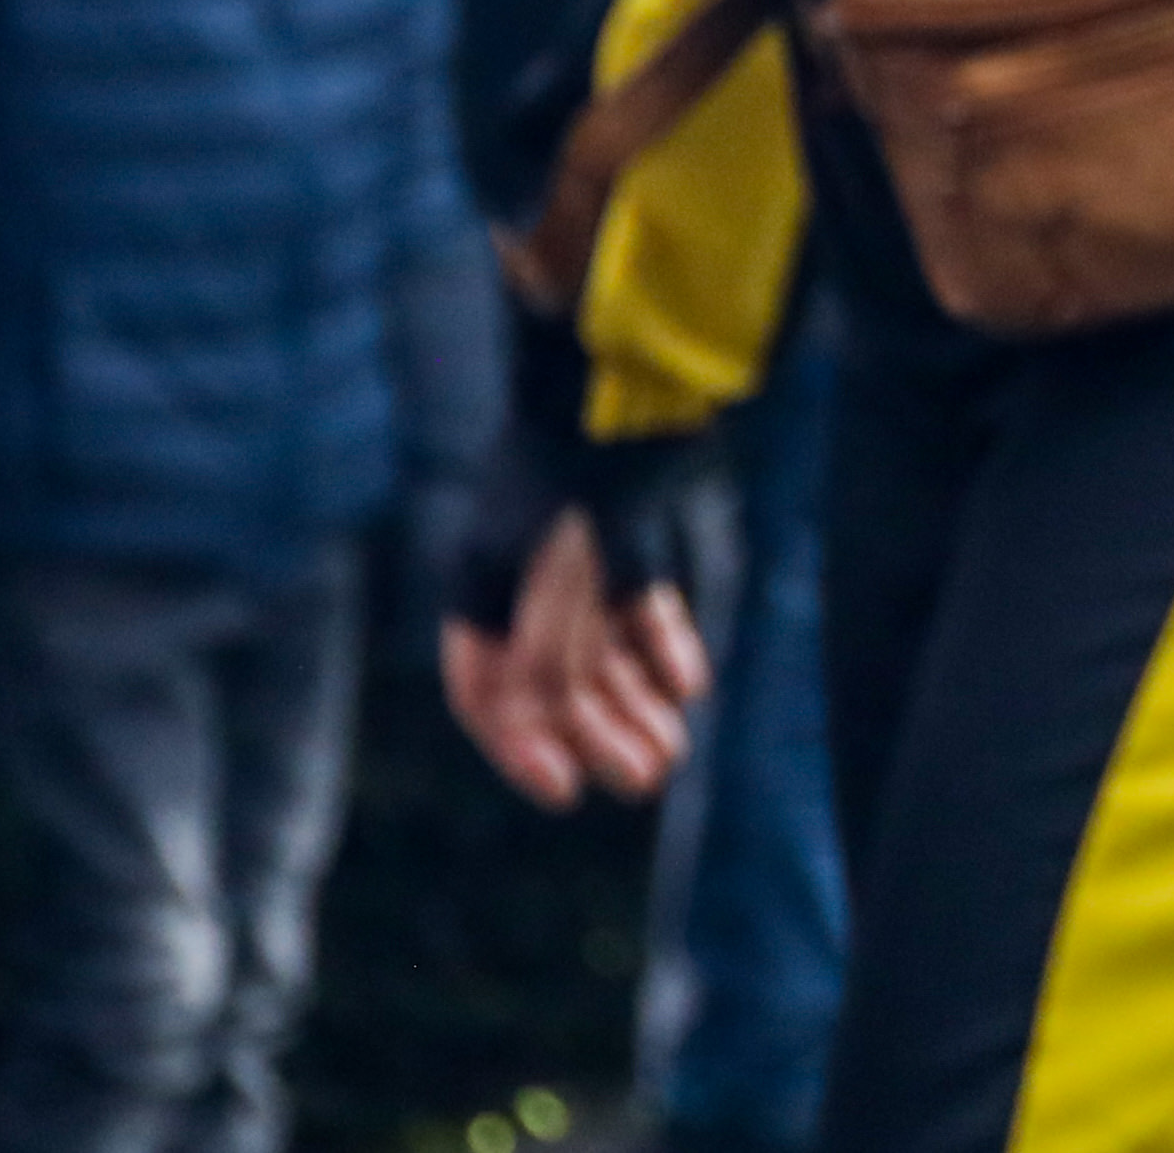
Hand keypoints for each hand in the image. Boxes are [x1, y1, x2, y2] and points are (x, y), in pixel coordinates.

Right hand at [437, 510, 704, 809]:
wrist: (631, 381)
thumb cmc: (578, 481)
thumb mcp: (554, 581)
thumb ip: (543, 660)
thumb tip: (539, 733)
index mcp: (484, 587)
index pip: (485, 691)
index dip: (519, 748)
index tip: (565, 792)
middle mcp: (524, 577)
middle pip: (553, 680)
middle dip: (596, 733)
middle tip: (646, 778)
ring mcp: (577, 552)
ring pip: (600, 647)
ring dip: (633, 701)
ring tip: (670, 750)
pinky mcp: (626, 526)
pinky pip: (637, 602)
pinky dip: (660, 644)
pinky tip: (689, 684)